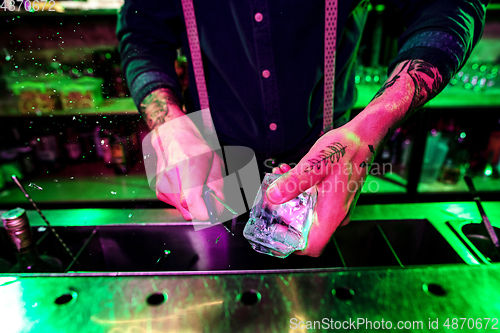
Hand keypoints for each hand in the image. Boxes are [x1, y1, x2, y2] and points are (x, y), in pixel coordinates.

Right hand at [152, 115, 224, 220]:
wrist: (172, 138)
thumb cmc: (194, 148)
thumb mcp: (215, 162)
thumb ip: (218, 185)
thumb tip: (219, 206)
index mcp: (189, 168)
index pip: (193, 203)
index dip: (207, 212)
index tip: (215, 209)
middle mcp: (172, 177)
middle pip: (190, 211)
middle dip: (202, 208)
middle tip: (206, 194)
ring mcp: (163, 185)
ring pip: (184, 211)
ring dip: (193, 204)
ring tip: (195, 185)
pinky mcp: (159, 191)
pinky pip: (176, 206)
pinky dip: (184, 201)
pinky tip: (185, 185)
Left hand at [266, 124, 371, 256]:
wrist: (364, 137)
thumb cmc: (345, 148)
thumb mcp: (315, 164)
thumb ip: (293, 182)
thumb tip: (272, 197)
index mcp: (332, 213)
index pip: (312, 246)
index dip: (291, 246)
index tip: (276, 233)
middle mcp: (337, 215)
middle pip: (306, 232)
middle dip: (285, 217)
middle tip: (272, 201)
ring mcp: (337, 208)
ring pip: (309, 216)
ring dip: (291, 202)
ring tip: (280, 179)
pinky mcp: (336, 199)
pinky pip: (315, 204)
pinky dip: (301, 194)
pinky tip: (291, 174)